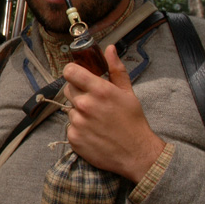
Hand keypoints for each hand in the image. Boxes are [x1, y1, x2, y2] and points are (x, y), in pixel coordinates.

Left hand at [63, 44, 165, 182]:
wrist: (136, 154)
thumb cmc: (133, 122)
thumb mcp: (128, 93)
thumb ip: (116, 69)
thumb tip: (109, 49)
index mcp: (99, 91)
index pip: (70, 72)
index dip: (72, 72)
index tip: (78, 75)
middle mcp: (85, 105)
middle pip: (68, 89)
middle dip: (78, 92)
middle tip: (94, 101)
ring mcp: (78, 122)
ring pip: (69, 109)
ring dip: (79, 112)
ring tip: (97, 120)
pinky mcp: (73, 138)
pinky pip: (70, 126)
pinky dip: (78, 128)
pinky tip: (93, 131)